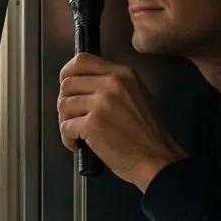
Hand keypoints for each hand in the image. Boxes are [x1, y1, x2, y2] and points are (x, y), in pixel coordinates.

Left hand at [57, 52, 187, 190]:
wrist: (157, 160)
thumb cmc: (145, 134)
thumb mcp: (135, 94)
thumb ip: (110, 84)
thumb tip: (80, 82)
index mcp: (122, 74)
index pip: (82, 60)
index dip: (67, 73)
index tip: (65, 85)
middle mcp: (112, 84)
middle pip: (67, 84)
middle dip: (65, 103)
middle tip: (73, 118)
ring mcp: (102, 103)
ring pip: (63, 105)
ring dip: (65, 122)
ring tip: (78, 133)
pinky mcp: (93, 124)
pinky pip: (65, 127)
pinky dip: (68, 139)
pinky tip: (78, 144)